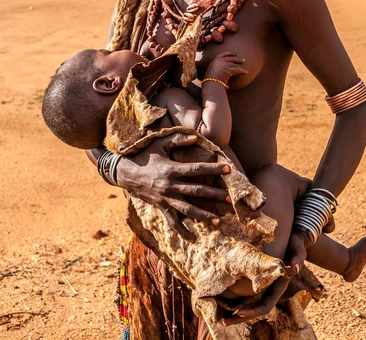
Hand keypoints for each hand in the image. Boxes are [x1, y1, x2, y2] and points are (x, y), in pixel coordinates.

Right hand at [116, 133, 230, 241]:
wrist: (125, 172)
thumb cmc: (144, 155)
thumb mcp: (159, 144)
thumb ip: (177, 140)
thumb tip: (196, 138)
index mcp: (171, 169)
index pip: (196, 170)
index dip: (213, 169)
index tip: (228, 170)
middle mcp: (170, 186)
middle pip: (196, 192)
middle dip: (214, 195)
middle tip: (230, 199)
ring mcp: (165, 199)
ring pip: (188, 210)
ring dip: (204, 216)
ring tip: (219, 221)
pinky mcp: (161, 207)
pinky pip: (173, 222)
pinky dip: (183, 232)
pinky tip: (194, 239)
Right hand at [205, 52, 247, 84]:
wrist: (211, 81)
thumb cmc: (210, 79)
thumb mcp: (212, 71)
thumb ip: (217, 68)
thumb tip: (221, 71)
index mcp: (215, 60)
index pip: (223, 54)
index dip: (229, 53)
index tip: (233, 54)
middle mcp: (221, 61)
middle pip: (231, 58)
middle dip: (237, 59)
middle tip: (243, 60)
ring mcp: (225, 64)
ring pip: (235, 64)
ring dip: (240, 66)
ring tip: (244, 69)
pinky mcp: (229, 69)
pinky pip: (237, 70)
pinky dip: (242, 71)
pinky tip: (246, 72)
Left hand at [224, 230, 310, 326]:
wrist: (293, 241)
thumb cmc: (295, 247)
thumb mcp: (298, 251)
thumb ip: (298, 259)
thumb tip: (295, 267)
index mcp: (279, 287)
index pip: (266, 305)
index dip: (253, 311)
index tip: (239, 312)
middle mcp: (271, 290)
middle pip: (255, 310)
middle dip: (240, 317)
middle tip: (224, 321)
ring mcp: (264, 287)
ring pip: (250, 304)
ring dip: (236, 313)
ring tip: (222, 319)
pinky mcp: (258, 280)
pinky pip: (247, 294)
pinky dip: (236, 300)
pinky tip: (224, 302)